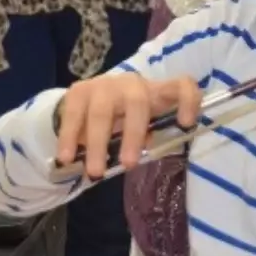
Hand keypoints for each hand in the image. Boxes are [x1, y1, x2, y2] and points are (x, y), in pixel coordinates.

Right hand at [55, 73, 201, 179]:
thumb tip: (149, 152)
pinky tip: (66, 158)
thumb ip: (149, 135)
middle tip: (128, 165)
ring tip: (94, 172)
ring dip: (98, 145)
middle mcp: (133, 83)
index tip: (186, 124)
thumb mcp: (143, 124)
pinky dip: (69, 138)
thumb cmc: (125, 118)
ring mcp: (104, 84)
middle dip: (132, 135)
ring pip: (101, 113)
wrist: (88, 102)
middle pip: (137, 103)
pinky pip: (73, 115)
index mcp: (156, 92)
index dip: (188, 100)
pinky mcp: (79, 90)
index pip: (180, 85)